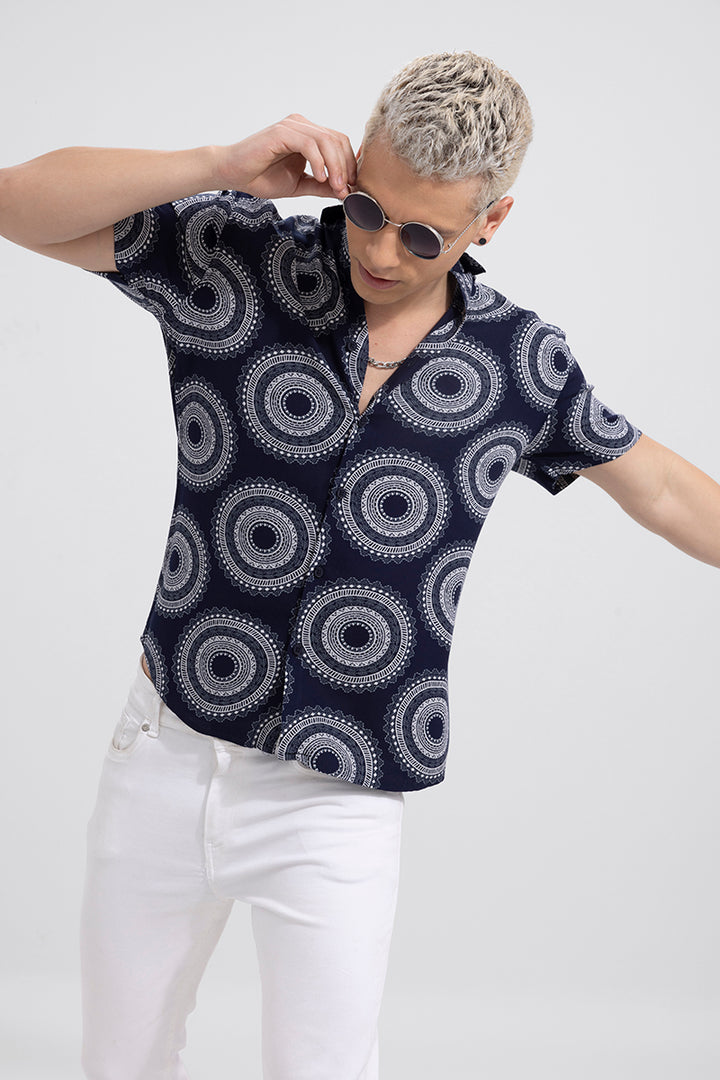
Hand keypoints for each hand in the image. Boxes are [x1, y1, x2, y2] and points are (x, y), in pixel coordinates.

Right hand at [217, 115, 356, 200]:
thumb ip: (322, 186)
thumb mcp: (300, 185)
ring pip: (327, 141)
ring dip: (336, 166)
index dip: (349, 165)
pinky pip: (310, 144)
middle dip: (346, 167)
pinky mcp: (282, 132)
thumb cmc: (262, 177)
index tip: (351, 189)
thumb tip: (345, 192)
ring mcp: (292, 126)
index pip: (340, 143)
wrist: (233, 173)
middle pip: (338, 140)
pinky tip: (319, 177)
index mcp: (309, 135)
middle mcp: (303, 126)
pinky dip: (319, 162)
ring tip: (335, 186)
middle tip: (345, 190)